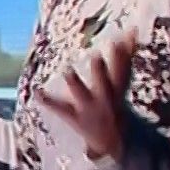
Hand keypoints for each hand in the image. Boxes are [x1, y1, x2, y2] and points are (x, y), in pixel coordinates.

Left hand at [43, 31, 137, 161]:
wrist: (112, 141)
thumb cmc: (116, 101)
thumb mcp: (123, 80)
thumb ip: (126, 56)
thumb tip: (133, 28)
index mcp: (118, 88)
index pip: (124, 67)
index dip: (125, 53)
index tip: (127, 35)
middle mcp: (105, 97)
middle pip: (105, 82)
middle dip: (101, 72)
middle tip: (96, 56)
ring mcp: (89, 108)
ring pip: (83, 94)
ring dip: (76, 83)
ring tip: (68, 71)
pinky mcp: (75, 117)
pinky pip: (61, 109)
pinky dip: (48, 101)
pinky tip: (36, 92)